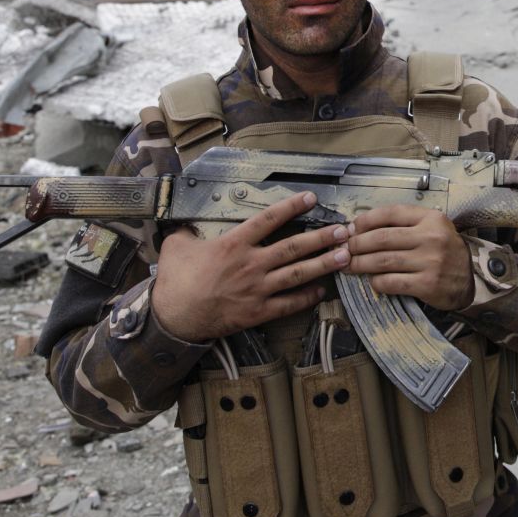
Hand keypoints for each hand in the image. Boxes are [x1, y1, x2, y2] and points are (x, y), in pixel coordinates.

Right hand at [150, 191, 351, 342]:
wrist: (173, 318)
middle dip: (322, 237)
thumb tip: (187, 221)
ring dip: (323, 264)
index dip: (291, 207)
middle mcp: (251, 264)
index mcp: (233, 244)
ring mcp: (257, 289)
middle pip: (293, 247)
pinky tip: (321, 291)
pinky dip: (307, 298)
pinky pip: (288, 304)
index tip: (311, 198)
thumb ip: (188, 230)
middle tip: (344, 231)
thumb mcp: (176, 245)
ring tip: (344, 256)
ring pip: (297, 274)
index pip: (268, 219)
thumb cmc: (175, 281)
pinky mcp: (258, 312)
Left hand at [344, 205, 473, 311]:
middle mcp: (431, 237)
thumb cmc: (444, 251)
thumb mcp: (431, 228)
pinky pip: (392, 282)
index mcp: (430, 218)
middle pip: (382, 238)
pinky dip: (377, 282)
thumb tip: (359, 228)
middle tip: (344, 249)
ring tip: (349, 266)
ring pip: (383, 261)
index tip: (351, 229)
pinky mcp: (427, 284)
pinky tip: (372, 281)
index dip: (365, 220)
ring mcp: (430, 262)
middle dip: (357, 244)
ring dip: (360, 264)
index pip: (391, 213)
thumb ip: (402, 225)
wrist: (470, 279)